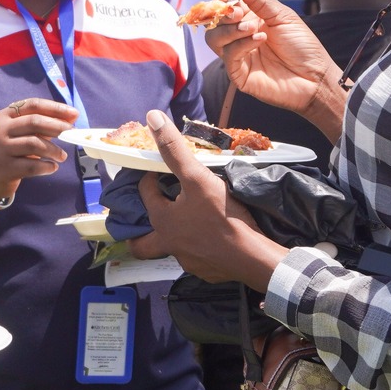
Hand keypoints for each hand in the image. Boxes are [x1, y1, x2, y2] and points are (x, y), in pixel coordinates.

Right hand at [0, 99, 78, 202]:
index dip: (55, 108)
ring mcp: (1, 149)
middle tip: (71, 133)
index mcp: (5, 115)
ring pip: (33, 144)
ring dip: (53, 149)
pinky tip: (53, 167)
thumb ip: (43, 124)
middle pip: (34, 122)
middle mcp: (1, 129)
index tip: (74, 114)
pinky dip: (46, 167)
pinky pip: (31, 166)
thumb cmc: (10, 148)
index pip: (33, 105)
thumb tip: (72, 117)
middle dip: (57, 126)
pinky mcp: (5, 168)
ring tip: (63, 156)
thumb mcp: (20, 132)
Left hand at [129, 111, 284, 287]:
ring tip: (187, 224)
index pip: (145, 193)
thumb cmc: (222, 216)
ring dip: (174, 236)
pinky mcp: (205, 271)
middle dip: (138, 234)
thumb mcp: (197, 178)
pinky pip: (195, 259)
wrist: (252, 256)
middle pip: (142, 244)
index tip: (160, 171)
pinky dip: (198, 249)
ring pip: (171, 249)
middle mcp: (168, 243)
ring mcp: (187, 260)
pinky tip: (211, 240)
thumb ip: (175, 150)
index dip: (150, 177)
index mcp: (162, 220)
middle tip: (148, 220)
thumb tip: (152, 118)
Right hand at [205, 0, 336, 114]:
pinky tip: (259, 40)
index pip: (223, 4)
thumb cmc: (302, 45)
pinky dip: (241, 45)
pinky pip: (228, 56)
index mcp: (249, 18)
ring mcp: (237, 55)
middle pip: (214, 20)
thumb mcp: (281, 15)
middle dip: (223, 13)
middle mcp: (239, 36)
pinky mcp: (238, 74)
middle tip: (239, 13)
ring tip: (253, 28)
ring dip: (231, 30)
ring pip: (214, 38)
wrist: (316, 76)